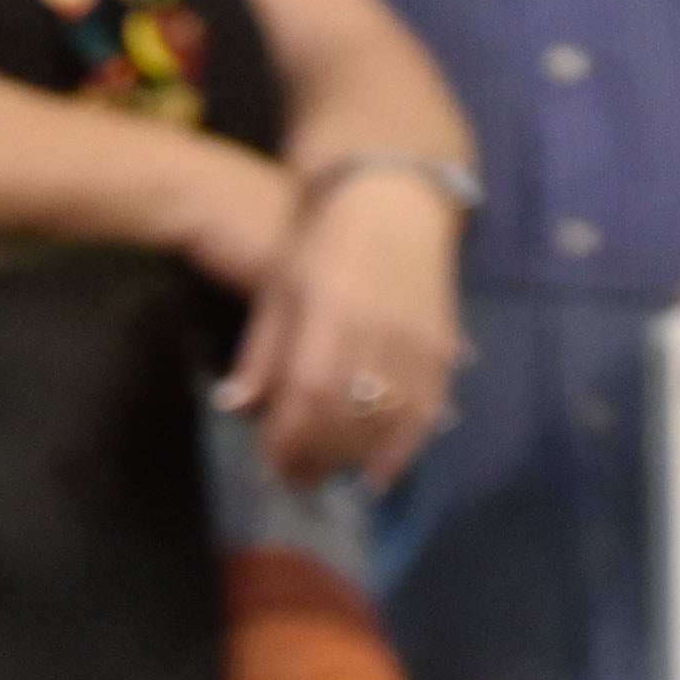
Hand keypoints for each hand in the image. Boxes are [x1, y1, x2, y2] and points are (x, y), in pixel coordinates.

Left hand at [221, 164, 464, 489]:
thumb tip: (236, 407)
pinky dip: (402, 450)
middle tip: (294, 481)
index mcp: (330, 313)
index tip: (269, 466)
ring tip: (329, 475)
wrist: (395, 198)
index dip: (287, 440)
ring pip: (386, 422)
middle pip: (345, 417)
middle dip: (315, 458)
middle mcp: (378, 331)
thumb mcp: (279, 288)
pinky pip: (426, 413)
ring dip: (353, 460)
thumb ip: (262, 351)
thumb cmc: (323, 240)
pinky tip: (379, 471)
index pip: (306, 395)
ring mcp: (416, 340)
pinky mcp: (443, 346)